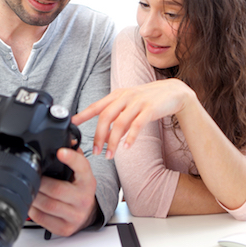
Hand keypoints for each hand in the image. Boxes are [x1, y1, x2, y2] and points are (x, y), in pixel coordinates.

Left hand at [28, 147, 98, 236]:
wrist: (88, 213)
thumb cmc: (80, 189)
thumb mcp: (81, 173)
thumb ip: (74, 155)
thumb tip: (66, 139)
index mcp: (88, 181)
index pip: (82, 167)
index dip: (71, 158)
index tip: (60, 151)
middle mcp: (84, 199)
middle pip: (57, 189)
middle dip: (40, 182)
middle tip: (31, 175)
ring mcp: (75, 216)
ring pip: (47, 205)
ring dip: (34, 196)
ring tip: (29, 188)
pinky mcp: (65, 228)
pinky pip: (43, 219)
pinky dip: (33, 210)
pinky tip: (32, 202)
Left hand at [72, 79, 194, 158]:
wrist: (174, 91)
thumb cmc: (149, 100)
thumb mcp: (130, 106)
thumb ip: (117, 119)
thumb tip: (104, 136)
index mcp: (118, 95)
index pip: (96, 105)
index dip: (83, 115)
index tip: (72, 124)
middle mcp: (125, 97)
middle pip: (105, 116)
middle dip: (98, 136)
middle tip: (95, 152)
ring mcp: (138, 102)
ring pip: (120, 123)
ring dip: (113, 141)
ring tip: (109, 155)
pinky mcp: (150, 109)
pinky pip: (137, 124)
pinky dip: (131, 137)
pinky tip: (127, 147)